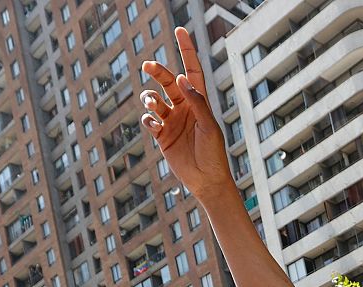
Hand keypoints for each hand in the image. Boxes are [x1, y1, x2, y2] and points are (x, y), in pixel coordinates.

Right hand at [140, 28, 232, 193]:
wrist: (207, 180)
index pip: (191, 70)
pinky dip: (148, 119)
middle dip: (157, 72)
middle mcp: (184, 108)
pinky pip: (150, 121)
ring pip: (154, 100)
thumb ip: (196, 103)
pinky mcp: (162, 136)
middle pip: (167, 81)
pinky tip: (153, 124)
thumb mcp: (208, 126)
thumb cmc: (214, 153)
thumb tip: (181, 79)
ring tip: (152, 103)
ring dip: (150, 98)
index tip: (180, 30)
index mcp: (198, 102)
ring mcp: (172, 121)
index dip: (186, 50)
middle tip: (148, 66)